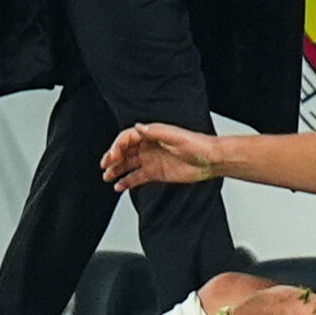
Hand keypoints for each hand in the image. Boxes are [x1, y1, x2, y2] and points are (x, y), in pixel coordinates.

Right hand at [101, 122, 218, 190]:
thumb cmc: (197, 144)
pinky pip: (137, 177)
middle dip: (113, 158)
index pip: (128, 138)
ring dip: (116, 170)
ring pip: (128, 164)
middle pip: (125, 151)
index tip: (112, 156)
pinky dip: (127, 182)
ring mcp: (152, 160)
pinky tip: (119, 187)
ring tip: (107, 177)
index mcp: (152, 134)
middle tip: (105, 166)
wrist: (210, 160)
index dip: (117, 146)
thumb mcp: (176, 136)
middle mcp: (149, 146)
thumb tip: (138, 127)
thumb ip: (156, 132)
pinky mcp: (156, 173)